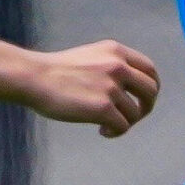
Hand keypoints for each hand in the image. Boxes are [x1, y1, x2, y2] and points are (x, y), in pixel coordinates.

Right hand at [23, 41, 160, 137]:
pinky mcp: (103, 108)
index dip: (151, 86)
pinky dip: (115, 133)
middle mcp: (117, 66)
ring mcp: (111, 87)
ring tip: (105, 126)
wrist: (32, 78)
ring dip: (124, 123)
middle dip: (146, 107)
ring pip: (135, 112)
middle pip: (151, 90)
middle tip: (132, 117)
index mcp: (116, 51)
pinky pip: (122, 126)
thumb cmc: (55, 72)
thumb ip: (111, 66)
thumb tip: (130, 90)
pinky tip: (102, 131)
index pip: (149, 69)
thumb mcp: (90, 57)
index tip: (143, 99)